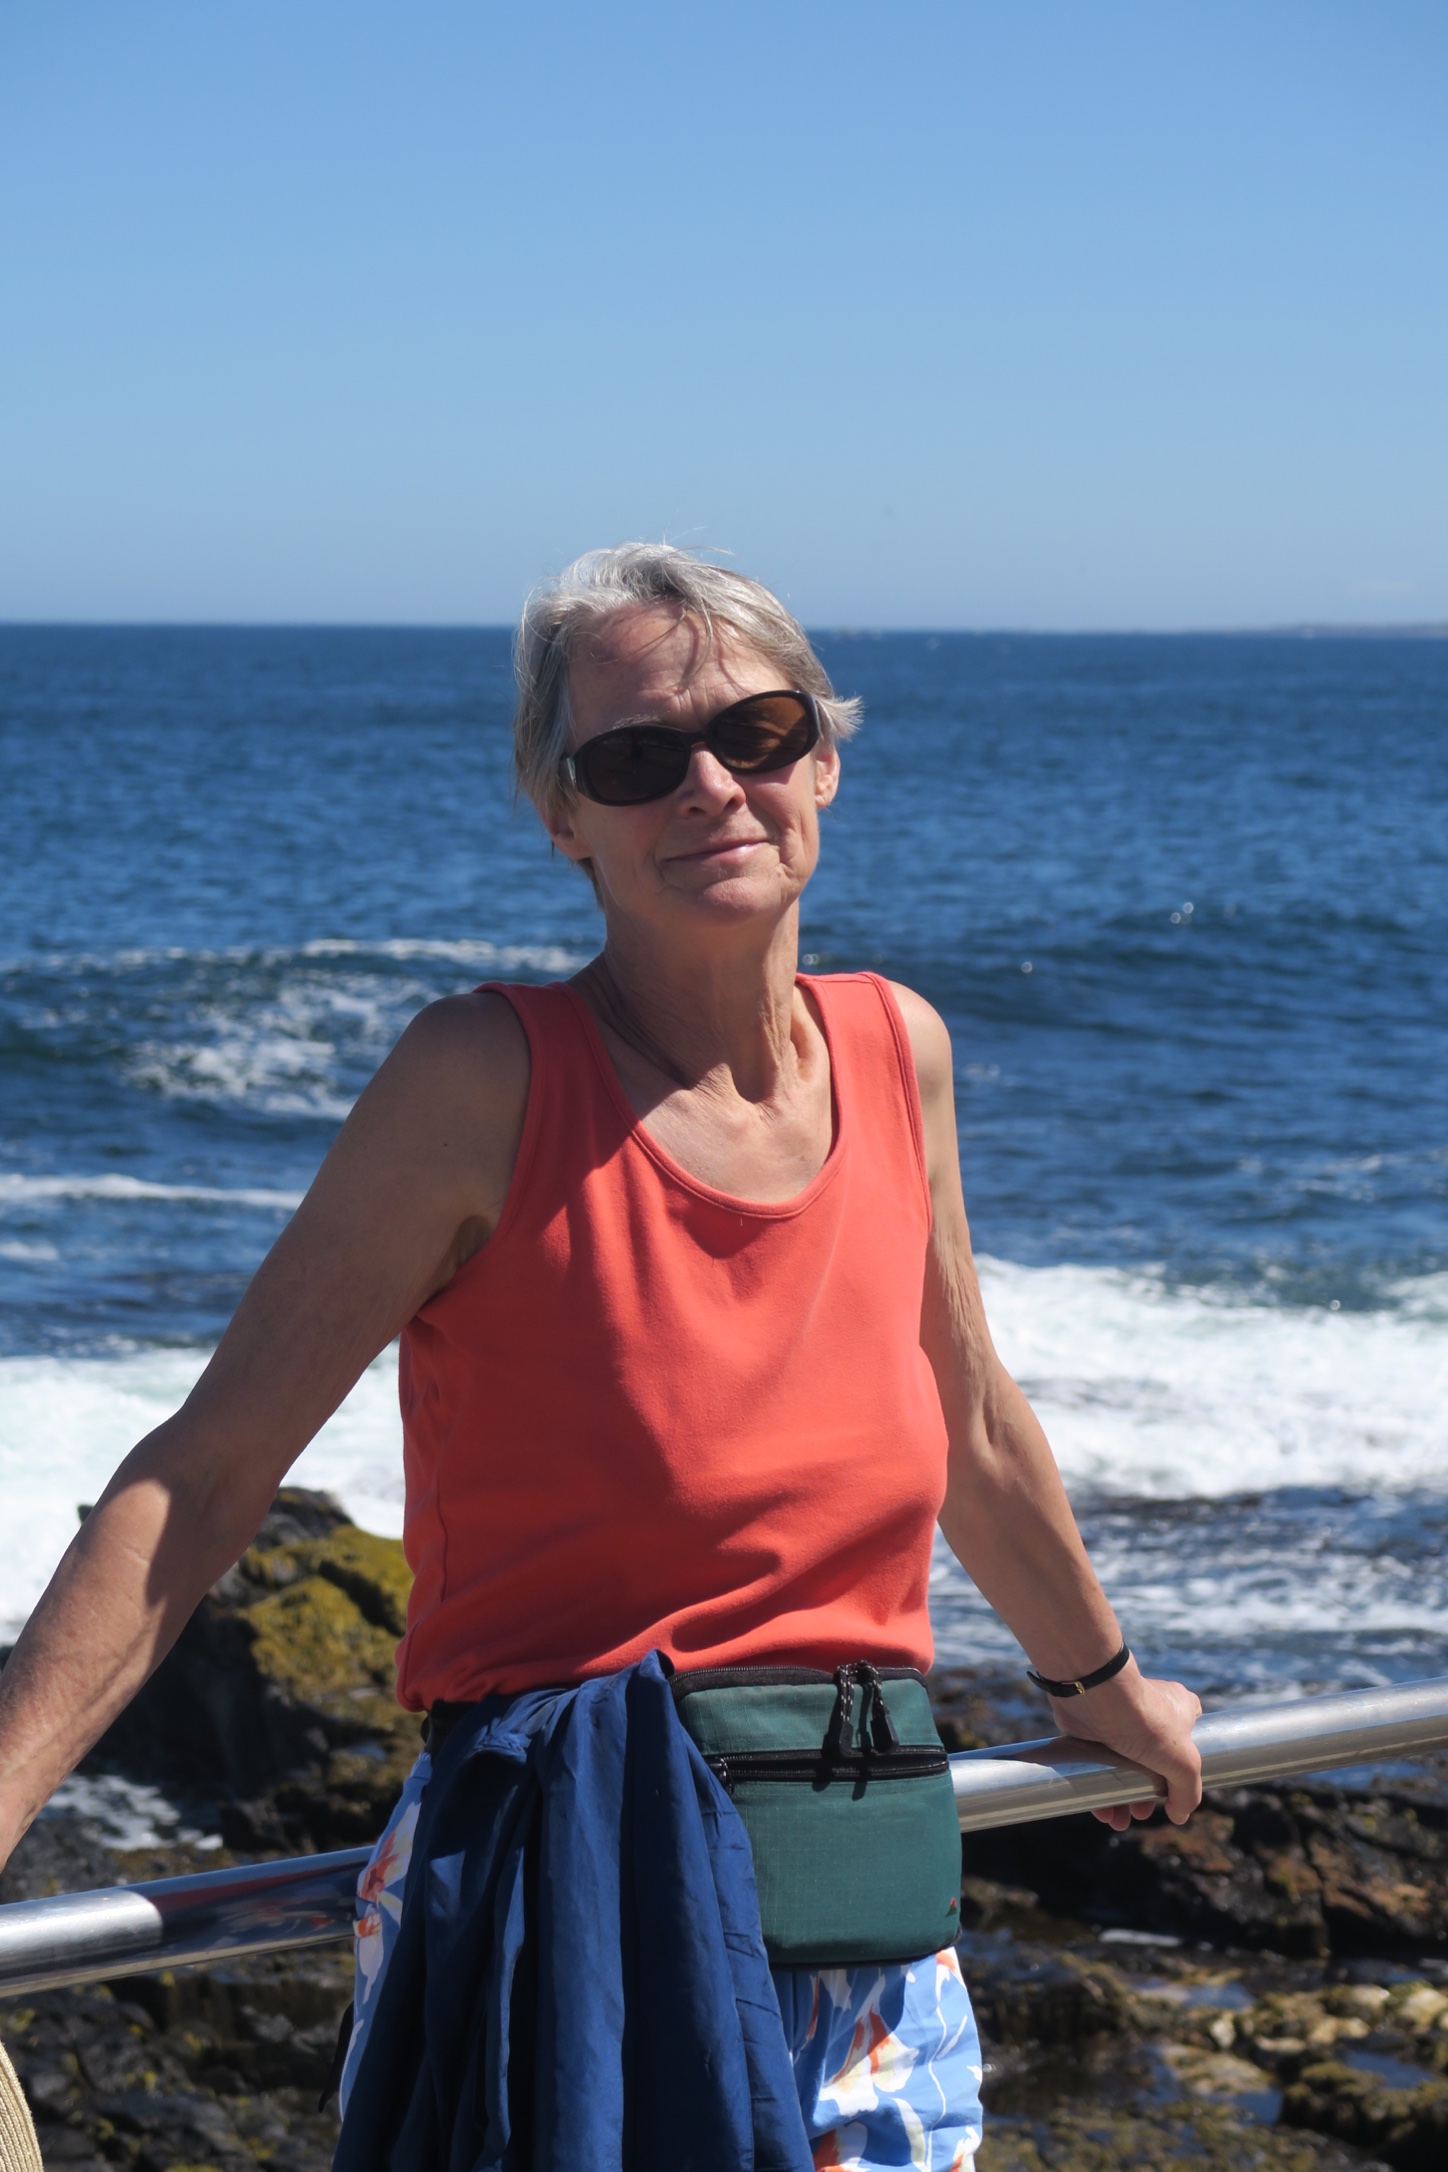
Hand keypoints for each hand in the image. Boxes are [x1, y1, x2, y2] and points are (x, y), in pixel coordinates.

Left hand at [1048, 1661, 1202, 1828]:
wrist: (1096, 1698)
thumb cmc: (1147, 1722)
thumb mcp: (1184, 1763)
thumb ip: (1187, 1792)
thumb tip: (1179, 1815)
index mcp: (1179, 1709)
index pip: (1191, 1734)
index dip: (1186, 1763)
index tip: (1178, 1786)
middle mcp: (1150, 1713)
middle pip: (1153, 1761)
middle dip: (1147, 1793)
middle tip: (1141, 1812)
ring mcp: (1120, 1721)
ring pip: (1123, 1766)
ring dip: (1121, 1797)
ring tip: (1119, 1821)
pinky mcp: (1093, 1729)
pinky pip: (1098, 1764)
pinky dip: (1100, 1788)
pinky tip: (1102, 1811)